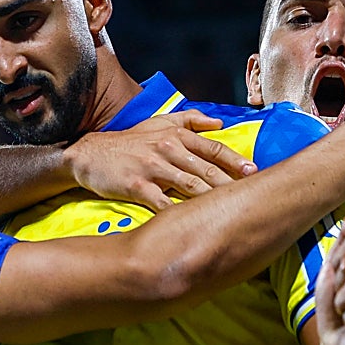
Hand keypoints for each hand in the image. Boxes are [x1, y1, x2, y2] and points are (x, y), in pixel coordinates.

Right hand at [63, 110, 255, 210]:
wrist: (90, 154)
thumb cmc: (129, 141)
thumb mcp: (158, 122)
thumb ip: (190, 119)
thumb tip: (219, 123)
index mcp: (176, 135)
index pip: (213, 148)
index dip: (236, 161)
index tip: (254, 173)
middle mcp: (168, 149)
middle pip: (207, 169)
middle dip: (232, 184)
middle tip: (252, 198)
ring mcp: (153, 168)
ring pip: (191, 186)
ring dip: (213, 200)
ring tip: (232, 212)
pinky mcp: (137, 186)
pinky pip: (163, 203)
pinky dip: (180, 214)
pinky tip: (194, 224)